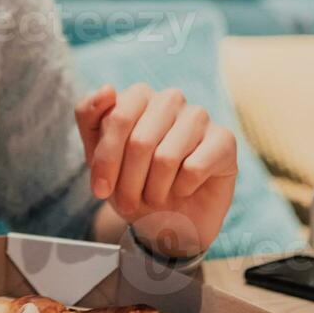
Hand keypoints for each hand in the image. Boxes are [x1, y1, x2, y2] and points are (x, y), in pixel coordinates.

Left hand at [76, 84, 236, 259]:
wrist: (167, 224)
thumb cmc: (132, 185)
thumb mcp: (98, 157)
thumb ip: (89, 117)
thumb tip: (108, 88)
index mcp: (138, 97)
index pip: (117, 118)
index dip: (106, 160)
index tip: (101, 190)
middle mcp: (170, 99)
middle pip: (140, 140)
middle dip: (129, 182)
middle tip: (128, 202)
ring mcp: (199, 116)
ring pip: (166, 157)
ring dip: (155, 189)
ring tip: (156, 196)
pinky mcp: (224, 140)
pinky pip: (195, 168)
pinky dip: (182, 189)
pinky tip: (183, 189)